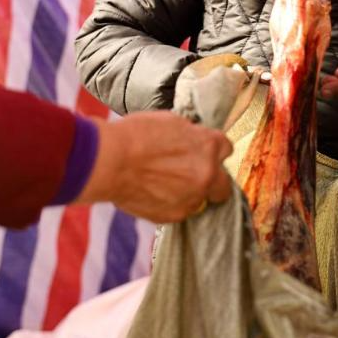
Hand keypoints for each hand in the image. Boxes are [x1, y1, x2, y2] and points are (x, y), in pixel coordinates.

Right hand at [75, 111, 233, 222]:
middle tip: (193, 177)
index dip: (213, 152)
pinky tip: (152, 193)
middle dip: (212, 182)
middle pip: (224, 185)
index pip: (226, 149)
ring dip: (189, 194)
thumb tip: (193, 141)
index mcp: (208, 145)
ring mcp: (192, 198)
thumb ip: (190, 136)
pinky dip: (170, 204)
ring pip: (200, 201)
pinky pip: (180, 211)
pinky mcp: (174, 215)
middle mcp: (207, 173)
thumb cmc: (135, 135)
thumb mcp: (171, 122)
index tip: (204, 154)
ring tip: (164, 185)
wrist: (111, 160)